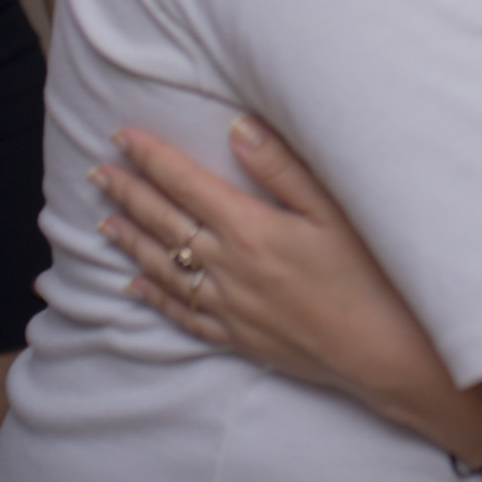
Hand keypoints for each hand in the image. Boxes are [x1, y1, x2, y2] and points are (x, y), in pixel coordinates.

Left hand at [93, 118, 481, 458]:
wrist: (384, 352)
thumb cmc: (371, 275)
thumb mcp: (335, 210)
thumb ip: (283, 167)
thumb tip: (238, 128)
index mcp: (251, 230)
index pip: (185, 185)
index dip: (151, 159)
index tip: (122, 137)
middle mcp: (230, 269)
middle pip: (165, 225)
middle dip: (128, 195)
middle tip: (97, 174)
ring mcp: (230, 307)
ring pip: (164, 271)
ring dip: (131, 242)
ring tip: (103, 223)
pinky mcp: (238, 337)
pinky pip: (182, 315)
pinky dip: (153, 299)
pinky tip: (134, 288)